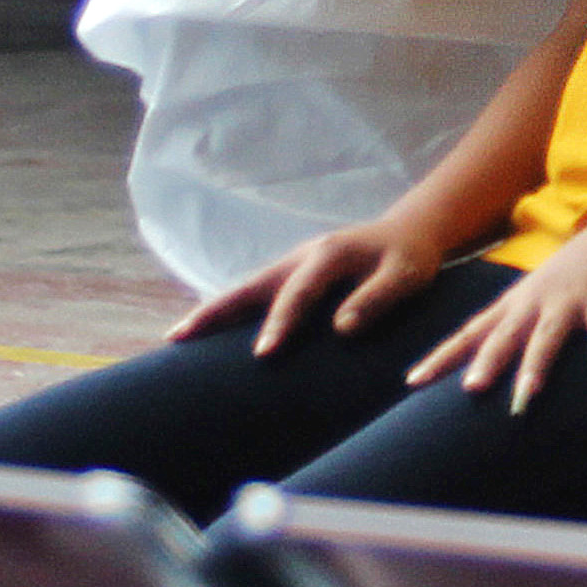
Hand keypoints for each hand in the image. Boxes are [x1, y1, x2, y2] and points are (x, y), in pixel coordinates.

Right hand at [169, 213, 451, 355]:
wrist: (408, 233)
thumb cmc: (410, 258)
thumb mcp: (407, 276)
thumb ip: (378, 298)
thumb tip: (341, 329)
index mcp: (328, 255)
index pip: (297, 294)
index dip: (280, 323)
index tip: (263, 354)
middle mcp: (301, 256)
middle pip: (250, 286)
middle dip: (214, 312)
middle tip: (179, 338)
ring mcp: (291, 264)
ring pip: (244, 289)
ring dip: (211, 312)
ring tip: (176, 338)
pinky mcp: (290, 275)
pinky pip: (253, 294)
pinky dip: (227, 311)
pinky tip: (206, 334)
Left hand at [404, 209, 586, 409]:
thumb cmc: (569, 278)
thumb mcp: (534, 299)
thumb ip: (511, 329)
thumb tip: (479, 369)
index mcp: (514, 305)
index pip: (470, 333)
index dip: (442, 357)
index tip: (413, 381)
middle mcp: (535, 302)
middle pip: (505, 334)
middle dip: (487, 361)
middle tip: (468, 390)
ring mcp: (569, 301)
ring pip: (549, 335)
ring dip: (536, 365)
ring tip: (526, 397)